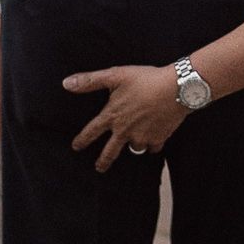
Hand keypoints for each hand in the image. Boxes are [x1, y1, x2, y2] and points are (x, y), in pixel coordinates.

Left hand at [63, 65, 186, 171]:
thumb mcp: (116, 75)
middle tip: (99, 168)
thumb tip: (66, 83)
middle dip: (103, 161)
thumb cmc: (146, 79)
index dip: (81, 140)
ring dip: (133, 146)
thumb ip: (90, 81)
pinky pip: (153, 147)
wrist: (177, 88)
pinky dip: (152, 144)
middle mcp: (125, 131)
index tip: (76, 146)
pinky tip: (154, 139)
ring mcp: (142, 137)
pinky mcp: (159, 138)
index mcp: (112, 116)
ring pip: (134, 148)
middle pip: (110, 152)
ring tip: (135, 142)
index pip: (91, 132)